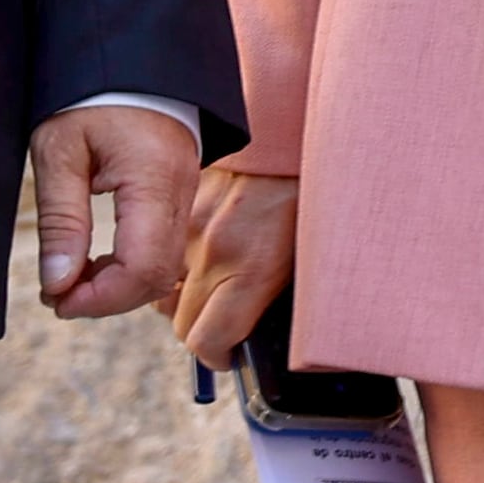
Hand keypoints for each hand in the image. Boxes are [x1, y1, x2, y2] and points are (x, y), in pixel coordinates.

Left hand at [33, 104, 199, 319]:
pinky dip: (130, 265)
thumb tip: (58, 283)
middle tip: (56, 293)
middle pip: (158, 275)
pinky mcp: (179, 190)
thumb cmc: (89, 91)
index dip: (99, 299)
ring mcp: (186, 190)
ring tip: (70, 277)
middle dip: (106, 298)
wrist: (127, 49)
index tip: (55, 299)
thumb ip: (61, 221)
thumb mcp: (60, 151)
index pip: (142, 268)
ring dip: (118, 285)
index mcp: (154, 178)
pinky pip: (164, 246)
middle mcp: (181, 189)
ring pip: (164, 266)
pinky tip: (95, 258)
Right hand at [170, 163, 299, 365]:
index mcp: (251, 268)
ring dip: (183, 300)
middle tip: (226, 327)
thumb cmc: (319, 190)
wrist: (298, 124)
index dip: (219, 358)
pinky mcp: (185, 203)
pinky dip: (179, 263)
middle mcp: (213, 251)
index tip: (231, 356)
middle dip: (202, 334)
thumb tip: (268, 331)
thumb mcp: (313, 254)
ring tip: (214, 290)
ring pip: (164, 291)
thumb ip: (282, 295)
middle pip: (182, 325)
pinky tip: (207, 253)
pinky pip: (167, 250)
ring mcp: (193, 226)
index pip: (206, 342)